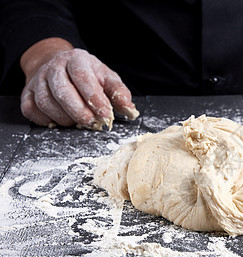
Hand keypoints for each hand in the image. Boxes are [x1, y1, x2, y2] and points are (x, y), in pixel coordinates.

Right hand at [20, 38, 138, 129]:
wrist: (59, 66)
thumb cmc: (88, 76)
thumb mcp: (107, 78)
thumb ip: (119, 93)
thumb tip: (130, 110)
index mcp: (77, 60)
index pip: (83, 78)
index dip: (94, 98)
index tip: (105, 115)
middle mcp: (55, 67)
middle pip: (62, 91)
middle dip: (79, 112)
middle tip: (92, 123)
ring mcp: (38, 79)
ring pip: (46, 102)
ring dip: (64, 118)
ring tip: (78, 122)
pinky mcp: (26, 92)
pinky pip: (31, 110)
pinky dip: (46, 120)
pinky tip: (59, 121)